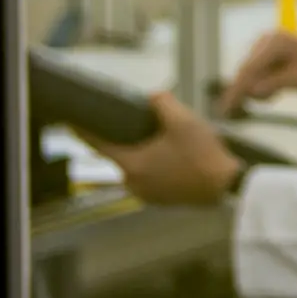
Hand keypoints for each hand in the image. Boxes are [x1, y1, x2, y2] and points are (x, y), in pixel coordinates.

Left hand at [82, 92, 243, 206]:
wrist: (225, 185)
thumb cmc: (201, 154)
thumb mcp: (183, 120)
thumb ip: (162, 103)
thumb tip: (152, 97)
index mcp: (131, 164)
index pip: (99, 145)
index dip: (84, 133)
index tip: (71, 123)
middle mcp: (133, 183)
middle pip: (120, 156)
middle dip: (126, 140)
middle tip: (139, 125)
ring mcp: (146, 194)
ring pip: (136, 167)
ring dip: (142, 154)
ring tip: (160, 140)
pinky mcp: (160, 200)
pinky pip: (148, 178)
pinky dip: (153, 166)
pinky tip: (171, 158)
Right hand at [218, 29, 296, 114]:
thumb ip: (275, 83)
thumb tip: (252, 90)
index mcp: (274, 42)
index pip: (249, 68)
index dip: (237, 89)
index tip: (226, 108)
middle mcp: (264, 42)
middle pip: (245, 74)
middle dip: (255, 91)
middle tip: (273, 97)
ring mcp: (262, 51)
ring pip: (248, 80)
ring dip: (262, 92)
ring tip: (280, 92)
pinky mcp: (262, 61)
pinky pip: (254, 80)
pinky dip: (264, 89)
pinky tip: (278, 89)